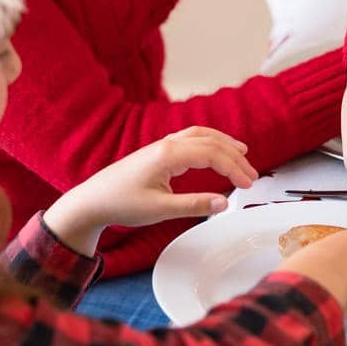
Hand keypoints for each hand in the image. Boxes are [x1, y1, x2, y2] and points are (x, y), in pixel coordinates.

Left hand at [44, 127, 257, 255]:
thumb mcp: (160, 210)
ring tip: (243, 154)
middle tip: (252, 176)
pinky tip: (215, 151)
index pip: (211, 154)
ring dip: (223, 144)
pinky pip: (190, 139)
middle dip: (234, 157)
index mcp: (167, 155)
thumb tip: (224, 203)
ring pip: (200, 136)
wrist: (94, 200)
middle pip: (209, 141)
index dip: (234, 168)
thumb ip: (194, 205)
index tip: (248, 184)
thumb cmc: (121, 203)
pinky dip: (209, 142)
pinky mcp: (158, 151)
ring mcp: (161, 145)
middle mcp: (166, 144)